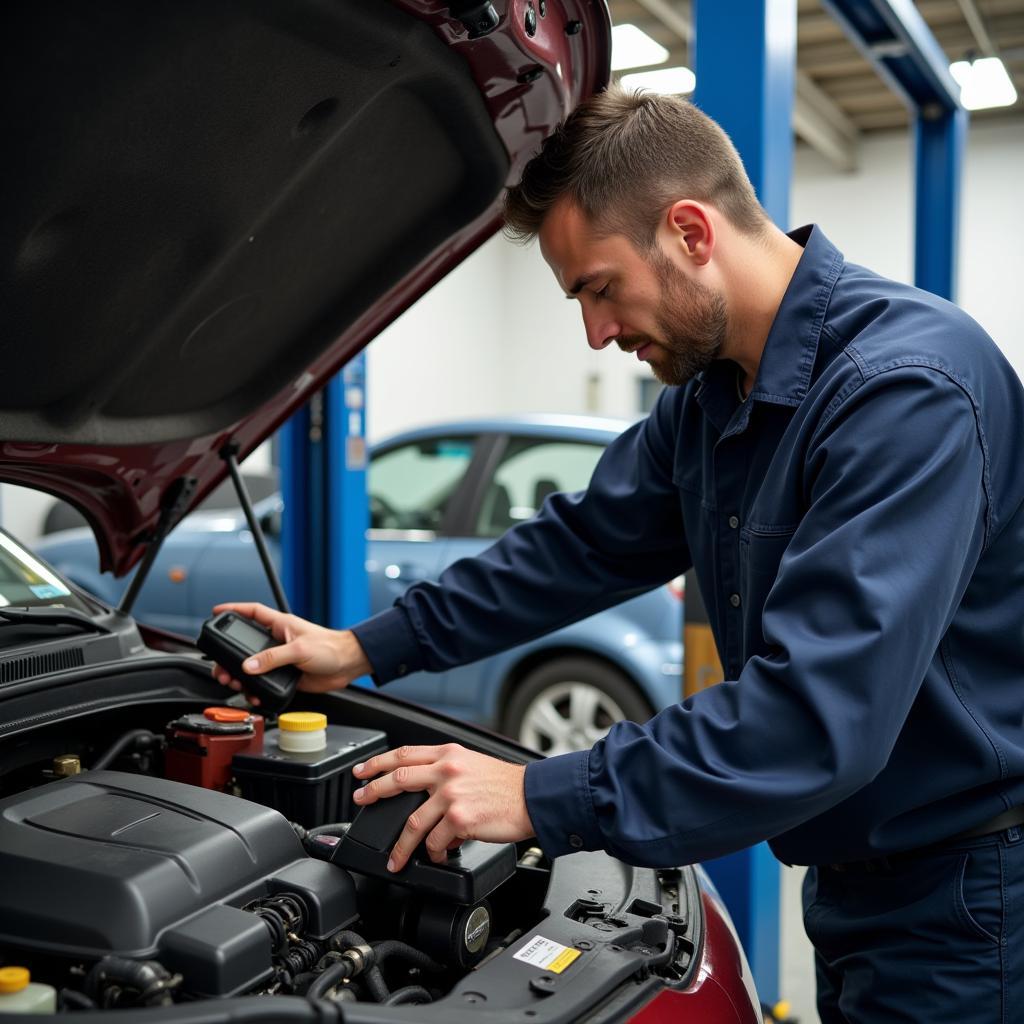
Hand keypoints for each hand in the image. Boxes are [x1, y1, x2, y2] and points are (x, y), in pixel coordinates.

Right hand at [210, 602, 370, 700]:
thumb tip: (248, 665)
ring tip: (232, 682)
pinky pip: (264, 681)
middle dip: (229, 655)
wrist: (348, 665)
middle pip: (245, 644)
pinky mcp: (284, 675)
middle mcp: (278, 640)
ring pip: (252, 665)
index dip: (233, 609)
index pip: (252, 612)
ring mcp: (280, 658)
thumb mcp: (299, 650)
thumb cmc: (330, 647)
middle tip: (220, 666)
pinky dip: (255, 688)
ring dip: (239, 675)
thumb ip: (272, 658)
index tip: (216, 612)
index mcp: (280, 625)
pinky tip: (253, 693)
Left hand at [351, 744, 534, 871]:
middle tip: (360, 800)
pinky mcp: (460, 818)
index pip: (404, 754)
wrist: (532, 797)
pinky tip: (439, 856)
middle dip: (373, 791)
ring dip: (401, 846)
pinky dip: (435, 852)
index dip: (378, 762)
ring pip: (412, 822)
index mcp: (448, 754)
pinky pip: (436, 841)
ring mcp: (452, 794)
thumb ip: (446, 769)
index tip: (362, 771)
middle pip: (398, 779)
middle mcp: (447, 770)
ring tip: (396, 859)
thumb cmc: (506, 785)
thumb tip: (422, 790)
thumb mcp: (472, 763)